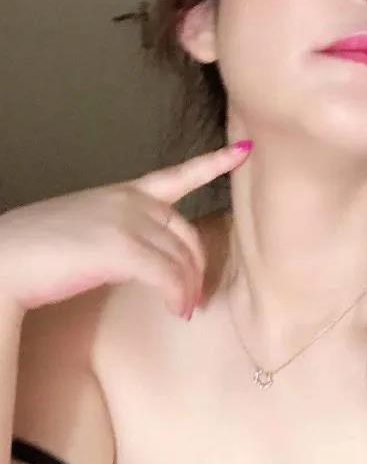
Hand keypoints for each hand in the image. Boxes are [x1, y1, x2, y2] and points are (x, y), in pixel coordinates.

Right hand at [0, 142, 252, 316]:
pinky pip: (166, 275)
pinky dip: (176, 295)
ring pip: (180, 258)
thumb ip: (126, 231)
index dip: (214, 164)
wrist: (3, 257)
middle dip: (197, 268)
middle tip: (195, 297)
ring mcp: (126, 221)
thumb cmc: (42, 247)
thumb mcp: (90, 226)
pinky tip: (174, 309)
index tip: (244, 152)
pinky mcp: (120, 248)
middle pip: (187, 234)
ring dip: (188, 289)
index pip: (177, 175)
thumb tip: (151, 262)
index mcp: (124, 192)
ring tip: (183, 310)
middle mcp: (130, 201)